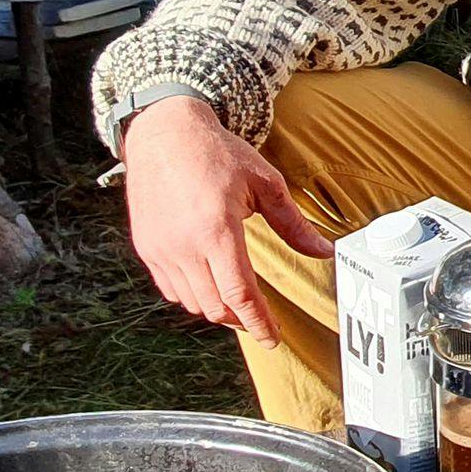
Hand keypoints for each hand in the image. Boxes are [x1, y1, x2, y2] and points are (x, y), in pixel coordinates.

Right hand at [122, 94, 329, 342]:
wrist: (165, 133)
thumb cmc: (217, 153)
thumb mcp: (264, 183)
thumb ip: (293, 223)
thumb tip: (324, 251)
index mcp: (217, 230)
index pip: (240, 293)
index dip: (259, 323)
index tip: (273, 339)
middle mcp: (184, 245)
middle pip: (216, 306)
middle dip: (241, 319)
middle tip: (260, 318)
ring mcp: (161, 249)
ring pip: (192, 302)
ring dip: (217, 308)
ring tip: (236, 298)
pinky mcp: (146, 247)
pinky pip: (170, 289)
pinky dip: (192, 295)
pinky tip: (208, 282)